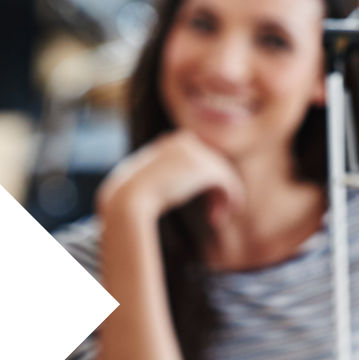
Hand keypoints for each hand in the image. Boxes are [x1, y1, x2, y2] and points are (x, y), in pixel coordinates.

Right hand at [96, 130, 246, 228]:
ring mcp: (196, 152)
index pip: (199, 159)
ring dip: (223, 198)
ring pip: (223, 174)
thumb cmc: (133, 194)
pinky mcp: (206, 168)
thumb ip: (167, 178)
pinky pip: (228, 183)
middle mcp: (185, 140)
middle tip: (213, 214)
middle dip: (215, 191)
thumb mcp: (149, 181)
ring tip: (215, 218)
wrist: (129, 196)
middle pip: (214, 165)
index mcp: (171, 140)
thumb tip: (181, 185)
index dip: (204, 182)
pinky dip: (229, 200)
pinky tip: (217, 219)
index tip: (200, 202)